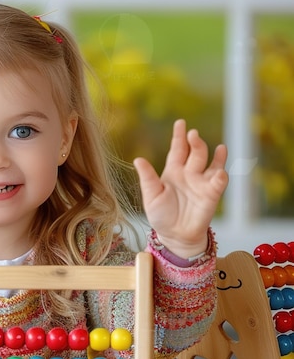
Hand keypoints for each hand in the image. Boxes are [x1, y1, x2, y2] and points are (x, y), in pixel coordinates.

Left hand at [133, 119, 227, 257]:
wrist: (174, 235)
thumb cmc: (161, 215)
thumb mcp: (151, 195)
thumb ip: (147, 178)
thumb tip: (138, 159)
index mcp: (172, 171)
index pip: (177, 149)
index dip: (179, 136)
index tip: (180, 123)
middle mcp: (189, 173)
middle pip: (194, 153)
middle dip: (195, 142)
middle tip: (193, 134)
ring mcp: (202, 183)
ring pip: (211, 163)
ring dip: (214, 155)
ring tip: (217, 147)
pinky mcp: (212, 194)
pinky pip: (218, 182)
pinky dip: (220, 176)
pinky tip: (219, 171)